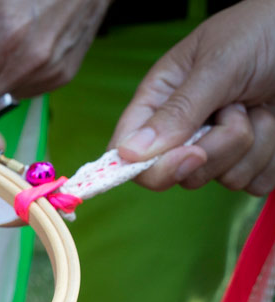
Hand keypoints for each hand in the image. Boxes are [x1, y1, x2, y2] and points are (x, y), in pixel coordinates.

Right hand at [112, 0, 274, 193]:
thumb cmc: (263, 31)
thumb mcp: (218, 64)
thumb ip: (178, 110)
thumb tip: (129, 153)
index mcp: (160, 101)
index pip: (130, 153)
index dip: (152, 166)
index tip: (190, 155)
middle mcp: (184, 129)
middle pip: (180, 173)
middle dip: (218, 147)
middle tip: (237, 109)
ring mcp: (219, 147)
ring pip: (222, 179)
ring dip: (252, 144)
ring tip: (258, 104)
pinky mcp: (252, 159)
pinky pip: (254, 183)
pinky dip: (271, 156)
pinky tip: (273, 120)